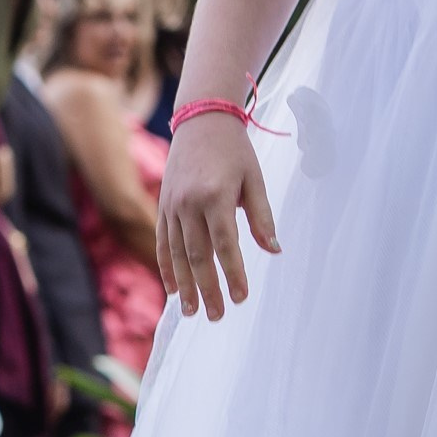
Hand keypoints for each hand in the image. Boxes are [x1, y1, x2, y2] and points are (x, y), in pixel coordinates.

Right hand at [157, 114, 278, 319]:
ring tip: (192, 311)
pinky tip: (173, 290)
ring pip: (176, 253)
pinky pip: (162, 242)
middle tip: (217, 316)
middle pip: (197, 255)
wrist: (202, 120)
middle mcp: (189, 203)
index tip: (241, 297)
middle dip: (207, 288)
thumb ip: (262, 217)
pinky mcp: (163, 205)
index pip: (225, 244)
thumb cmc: (235, 151)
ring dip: (184, 285)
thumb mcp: (255, 180)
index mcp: (215, 196)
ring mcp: (172, 205)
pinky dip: (166, 267)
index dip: (233, 273)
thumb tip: (274, 251)